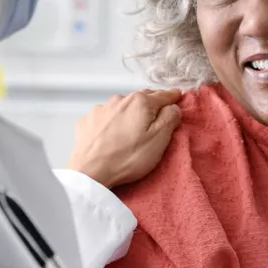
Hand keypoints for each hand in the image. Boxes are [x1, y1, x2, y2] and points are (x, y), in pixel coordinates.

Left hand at [67, 90, 181, 188]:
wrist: (91, 172)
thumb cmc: (128, 157)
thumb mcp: (159, 140)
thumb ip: (170, 118)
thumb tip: (173, 107)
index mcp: (141, 102)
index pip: (164, 95)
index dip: (174, 97)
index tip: (179, 97)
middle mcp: (120, 99)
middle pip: (143, 98)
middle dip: (153, 104)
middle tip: (158, 115)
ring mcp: (102, 109)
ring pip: (123, 106)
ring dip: (131, 112)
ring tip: (133, 128)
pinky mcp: (88, 120)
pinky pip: (106, 116)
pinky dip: (113, 121)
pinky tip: (113, 134)